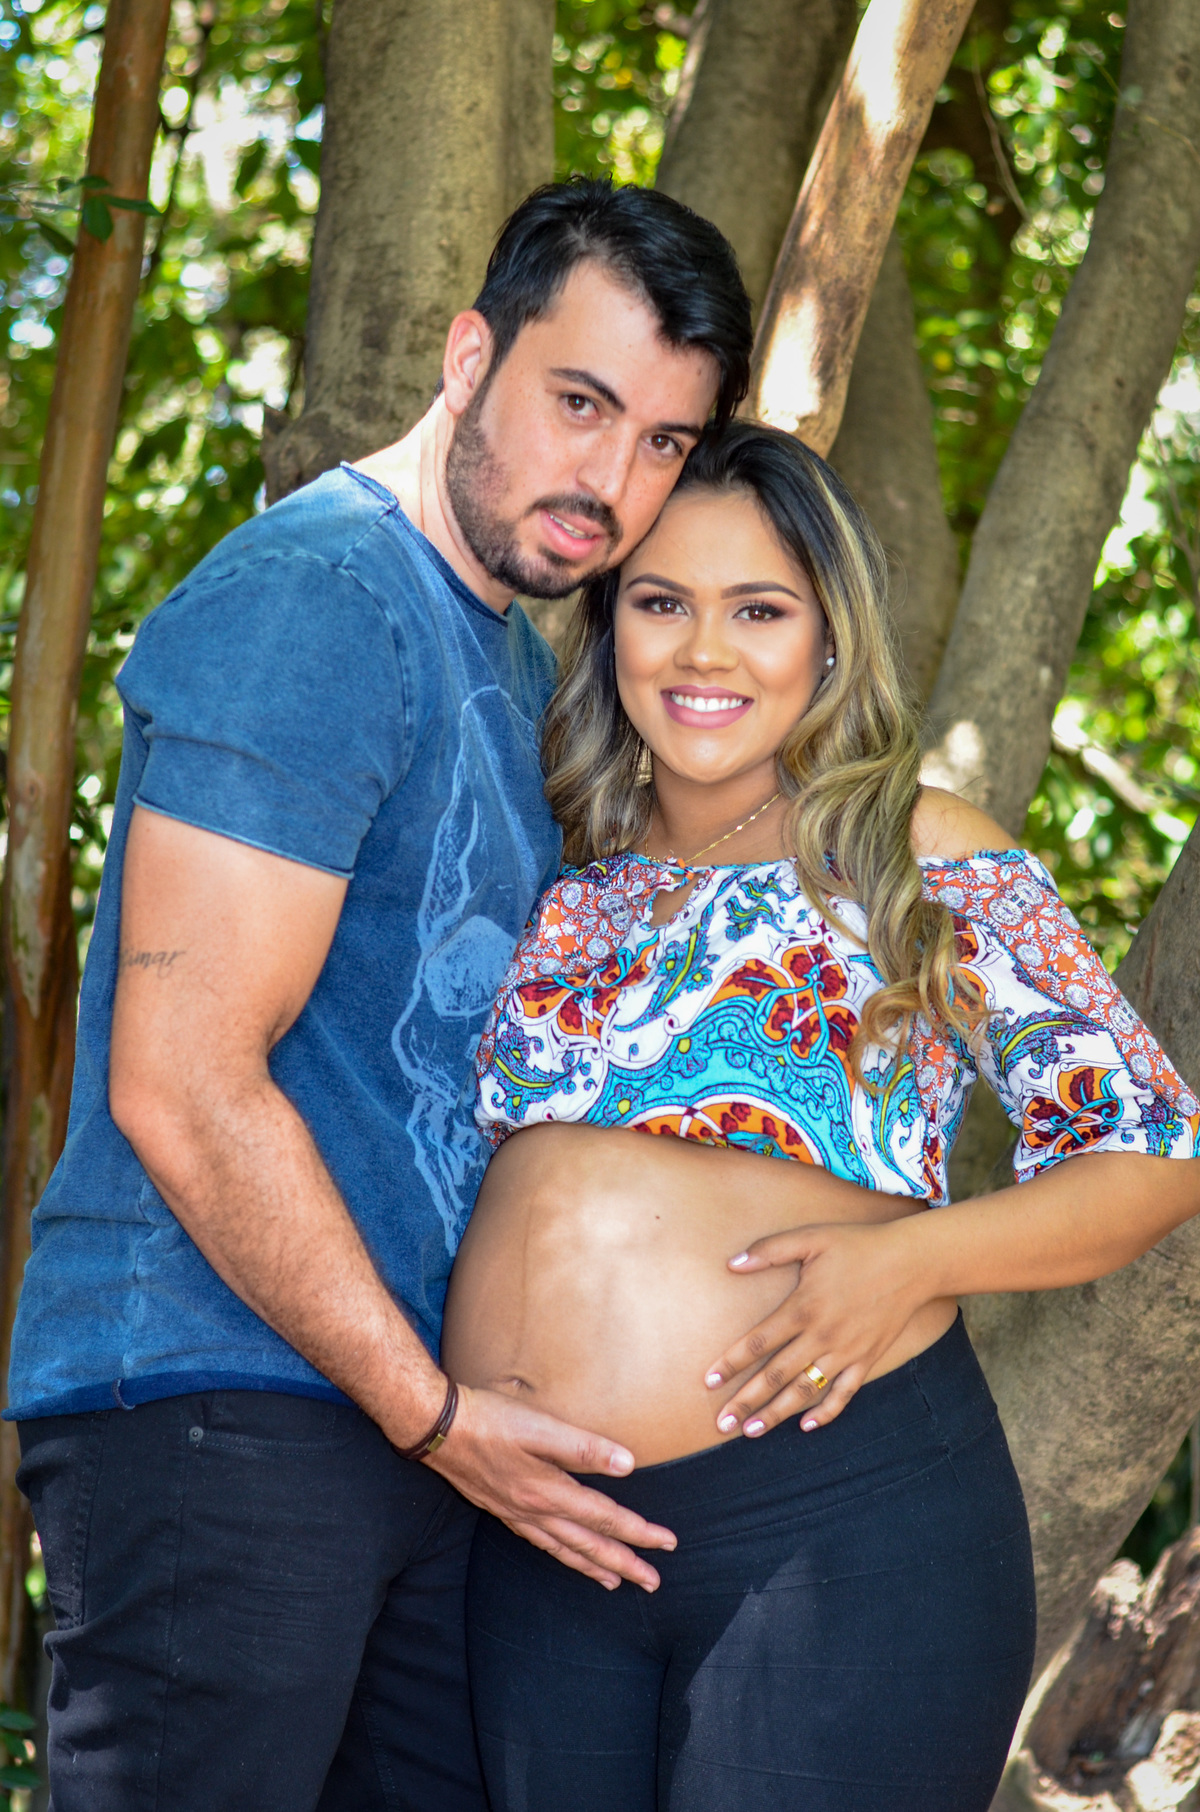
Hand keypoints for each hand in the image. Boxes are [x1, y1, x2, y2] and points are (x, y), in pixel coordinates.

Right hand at [426, 1385, 675, 1591]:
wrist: (434, 1426)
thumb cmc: (488, 1418)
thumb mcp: (539, 1425)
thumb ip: (583, 1447)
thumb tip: (627, 1465)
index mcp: (548, 1492)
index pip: (605, 1518)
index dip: (639, 1532)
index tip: (667, 1544)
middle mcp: (533, 1511)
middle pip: (588, 1545)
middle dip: (623, 1564)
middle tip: (652, 1583)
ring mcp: (515, 1513)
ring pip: (563, 1550)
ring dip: (592, 1566)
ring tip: (614, 1582)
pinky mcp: (500, 1508)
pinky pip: (539, 1543)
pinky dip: (560, 1554)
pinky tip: (564, 1554)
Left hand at [703, 1219, 925, 1436]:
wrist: (910, 1263)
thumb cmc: (857, 1246)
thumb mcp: (811, 1237)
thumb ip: (770, 1250)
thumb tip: (732, 1263)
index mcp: (803, 1307)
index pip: (759, 1343)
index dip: (732, 1363)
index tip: (708, 1382)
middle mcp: (822, 1335)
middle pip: (776, 1376)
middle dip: (746, 1401)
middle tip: (721, 1423)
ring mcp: (846, 1352)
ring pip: (805, 1390)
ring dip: (777, 1413)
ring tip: (751, 1432)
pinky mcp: (867, 1359)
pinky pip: (844, 1393)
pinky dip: (826, 1413)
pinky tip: (806, 1426)